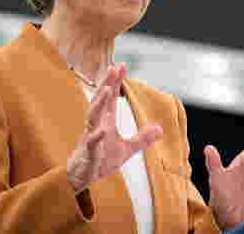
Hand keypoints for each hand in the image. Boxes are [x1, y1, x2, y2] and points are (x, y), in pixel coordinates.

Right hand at [67, 64, 162, 192]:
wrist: (82, 179)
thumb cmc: (101, 160)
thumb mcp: (126, 150)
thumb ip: (142, 138)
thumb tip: (160, 128)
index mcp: (106, 122)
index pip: (111, 98)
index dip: (115, 82)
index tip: (121, 65)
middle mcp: (97, 125)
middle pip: (101, 101)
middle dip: (106, 84)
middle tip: (113, 68)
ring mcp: (91, 138)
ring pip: (93, 117)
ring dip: (99, 103)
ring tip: (106, 89)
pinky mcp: (89, 153)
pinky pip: (92, 143)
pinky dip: (96, 136)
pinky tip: (103, 130)